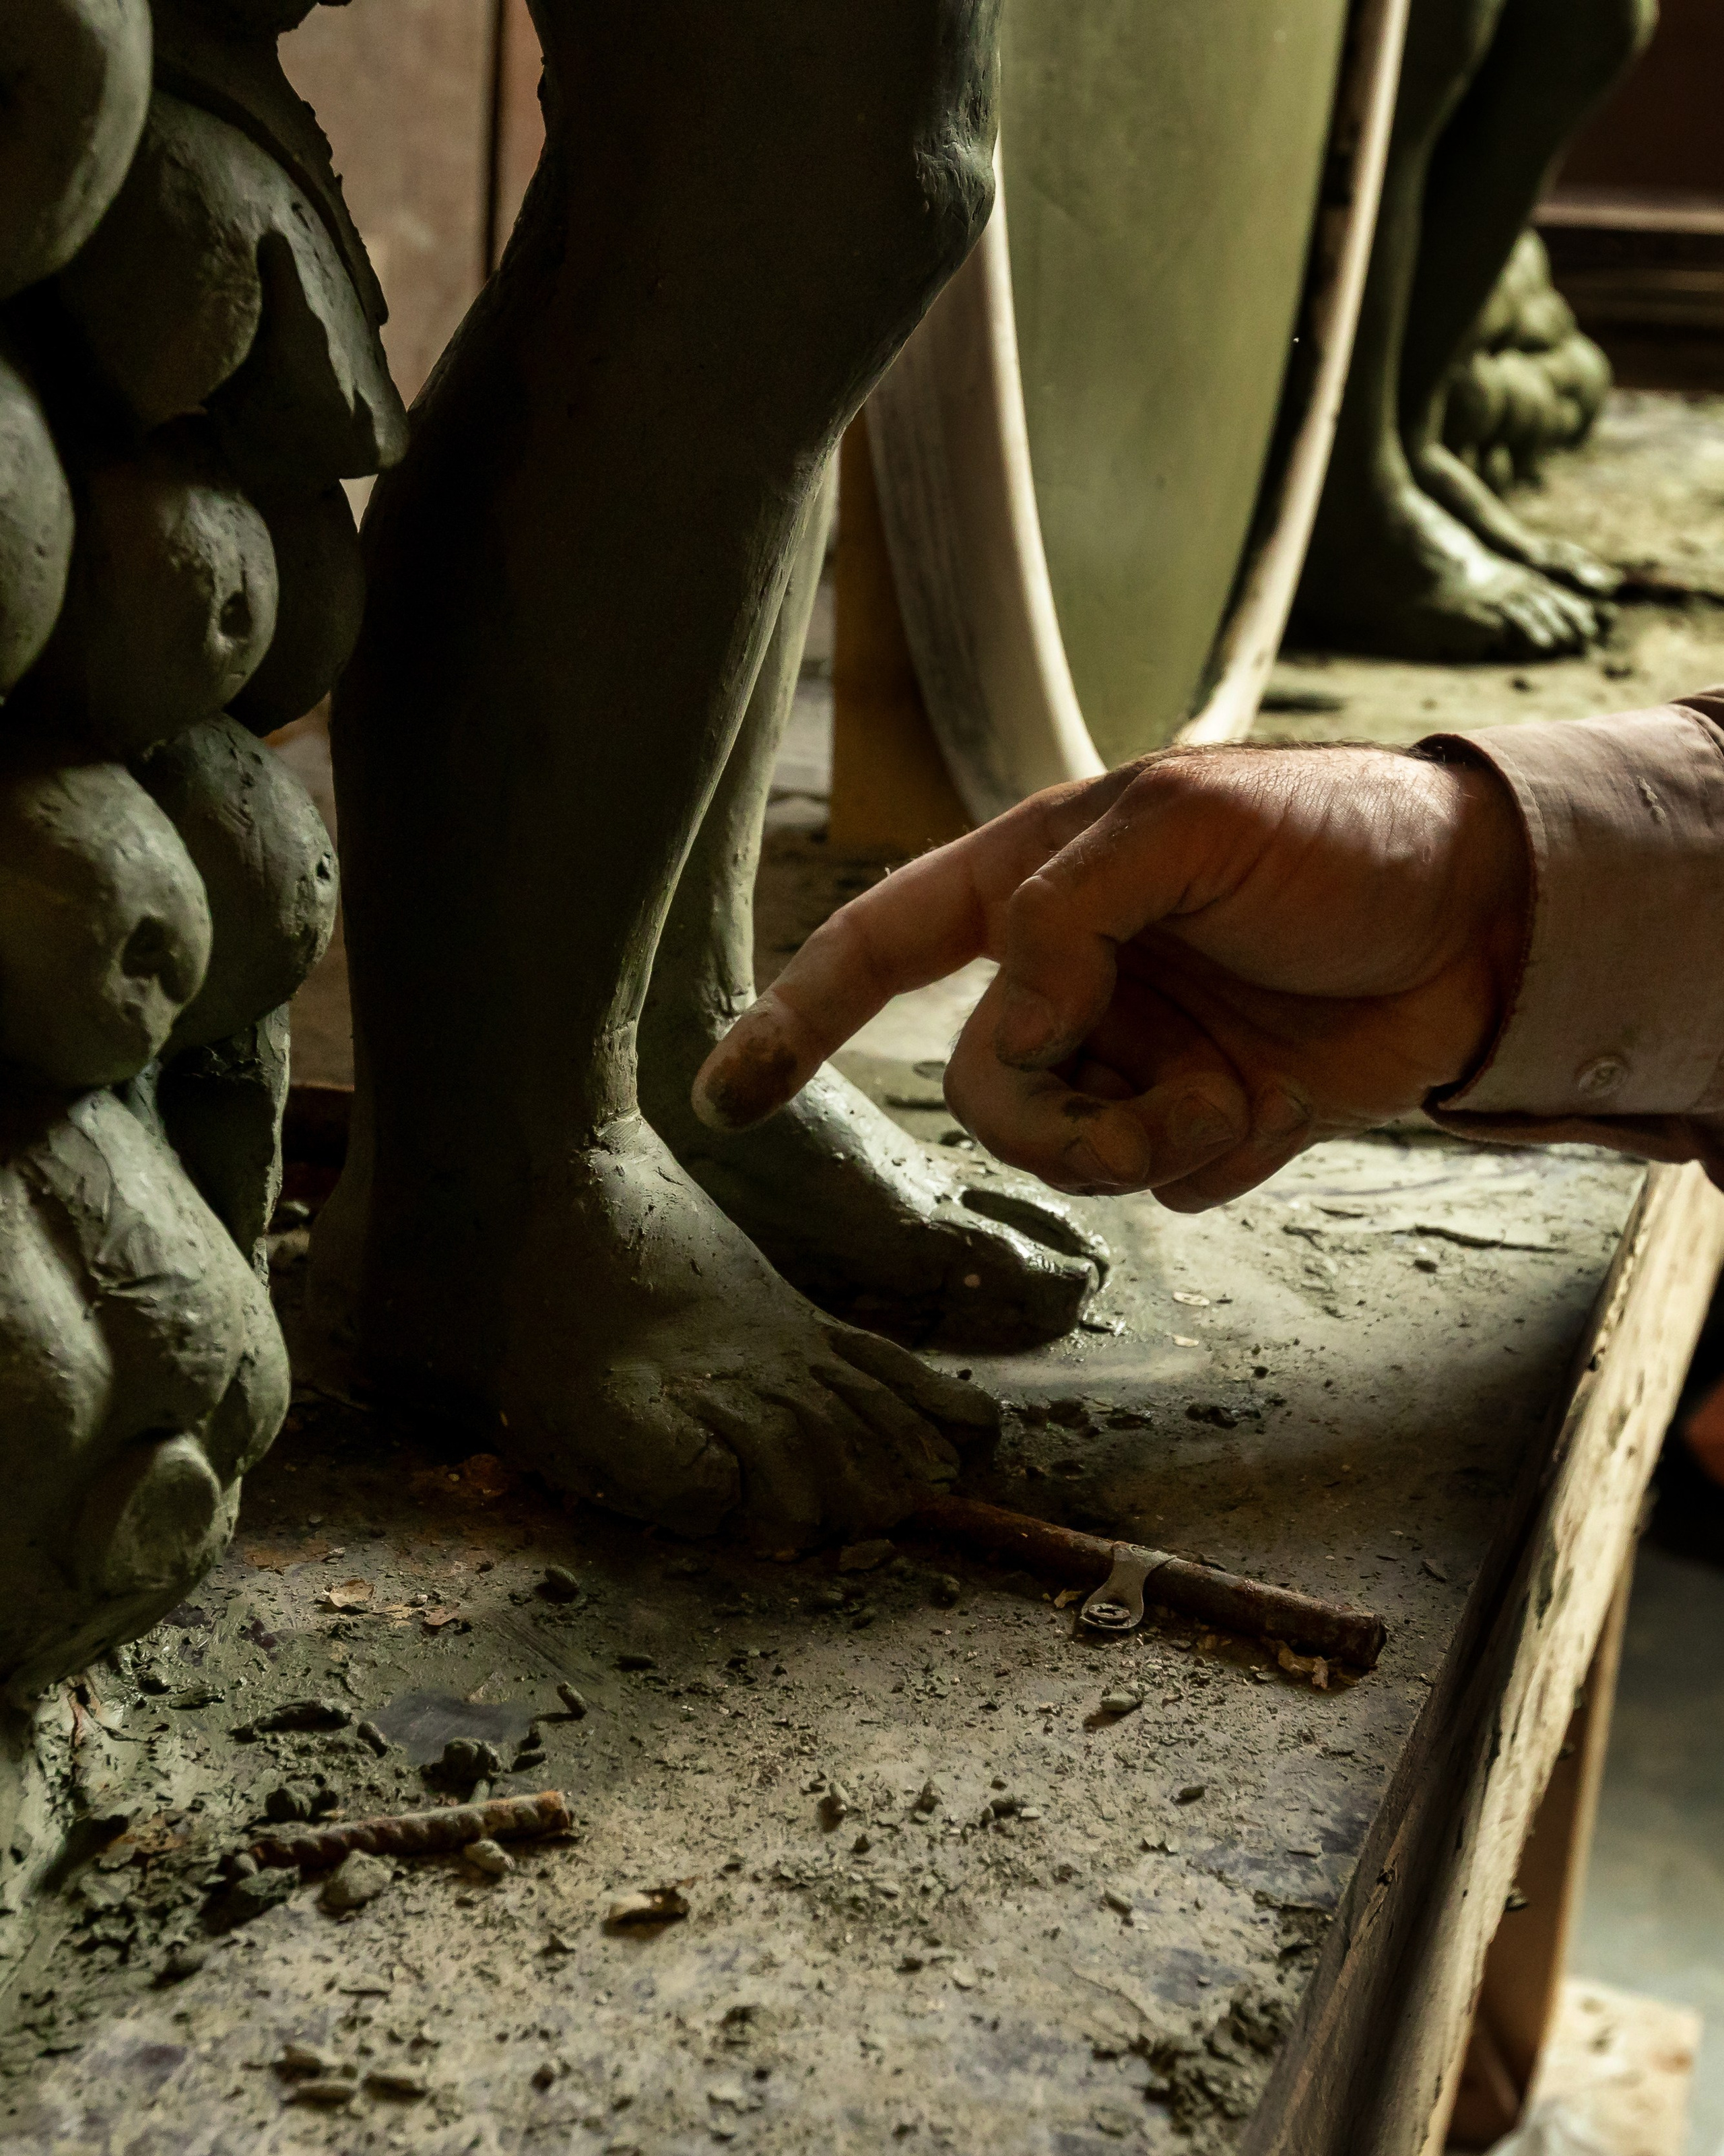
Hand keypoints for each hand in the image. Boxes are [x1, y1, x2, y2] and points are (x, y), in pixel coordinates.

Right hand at [692, 741, 1530, 1210]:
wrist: (1487, 925)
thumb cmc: (1339, 836)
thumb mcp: (1187, 823)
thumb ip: (1068, 910)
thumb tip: (1017, 1016)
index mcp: (1038, 888)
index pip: (882, 950)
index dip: (795, 1017)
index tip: (722, 1096)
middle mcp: (1074, 980)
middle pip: (985, 1089)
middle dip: (1050, 1120)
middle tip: (1142, 1107)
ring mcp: (1137, 1056)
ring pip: (1065, 1154)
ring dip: (1139, 1144)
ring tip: (1227, 1098)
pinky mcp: (1205, 1120)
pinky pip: (1161, 1183)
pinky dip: (1210, 1159)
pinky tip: (1275, 1103)